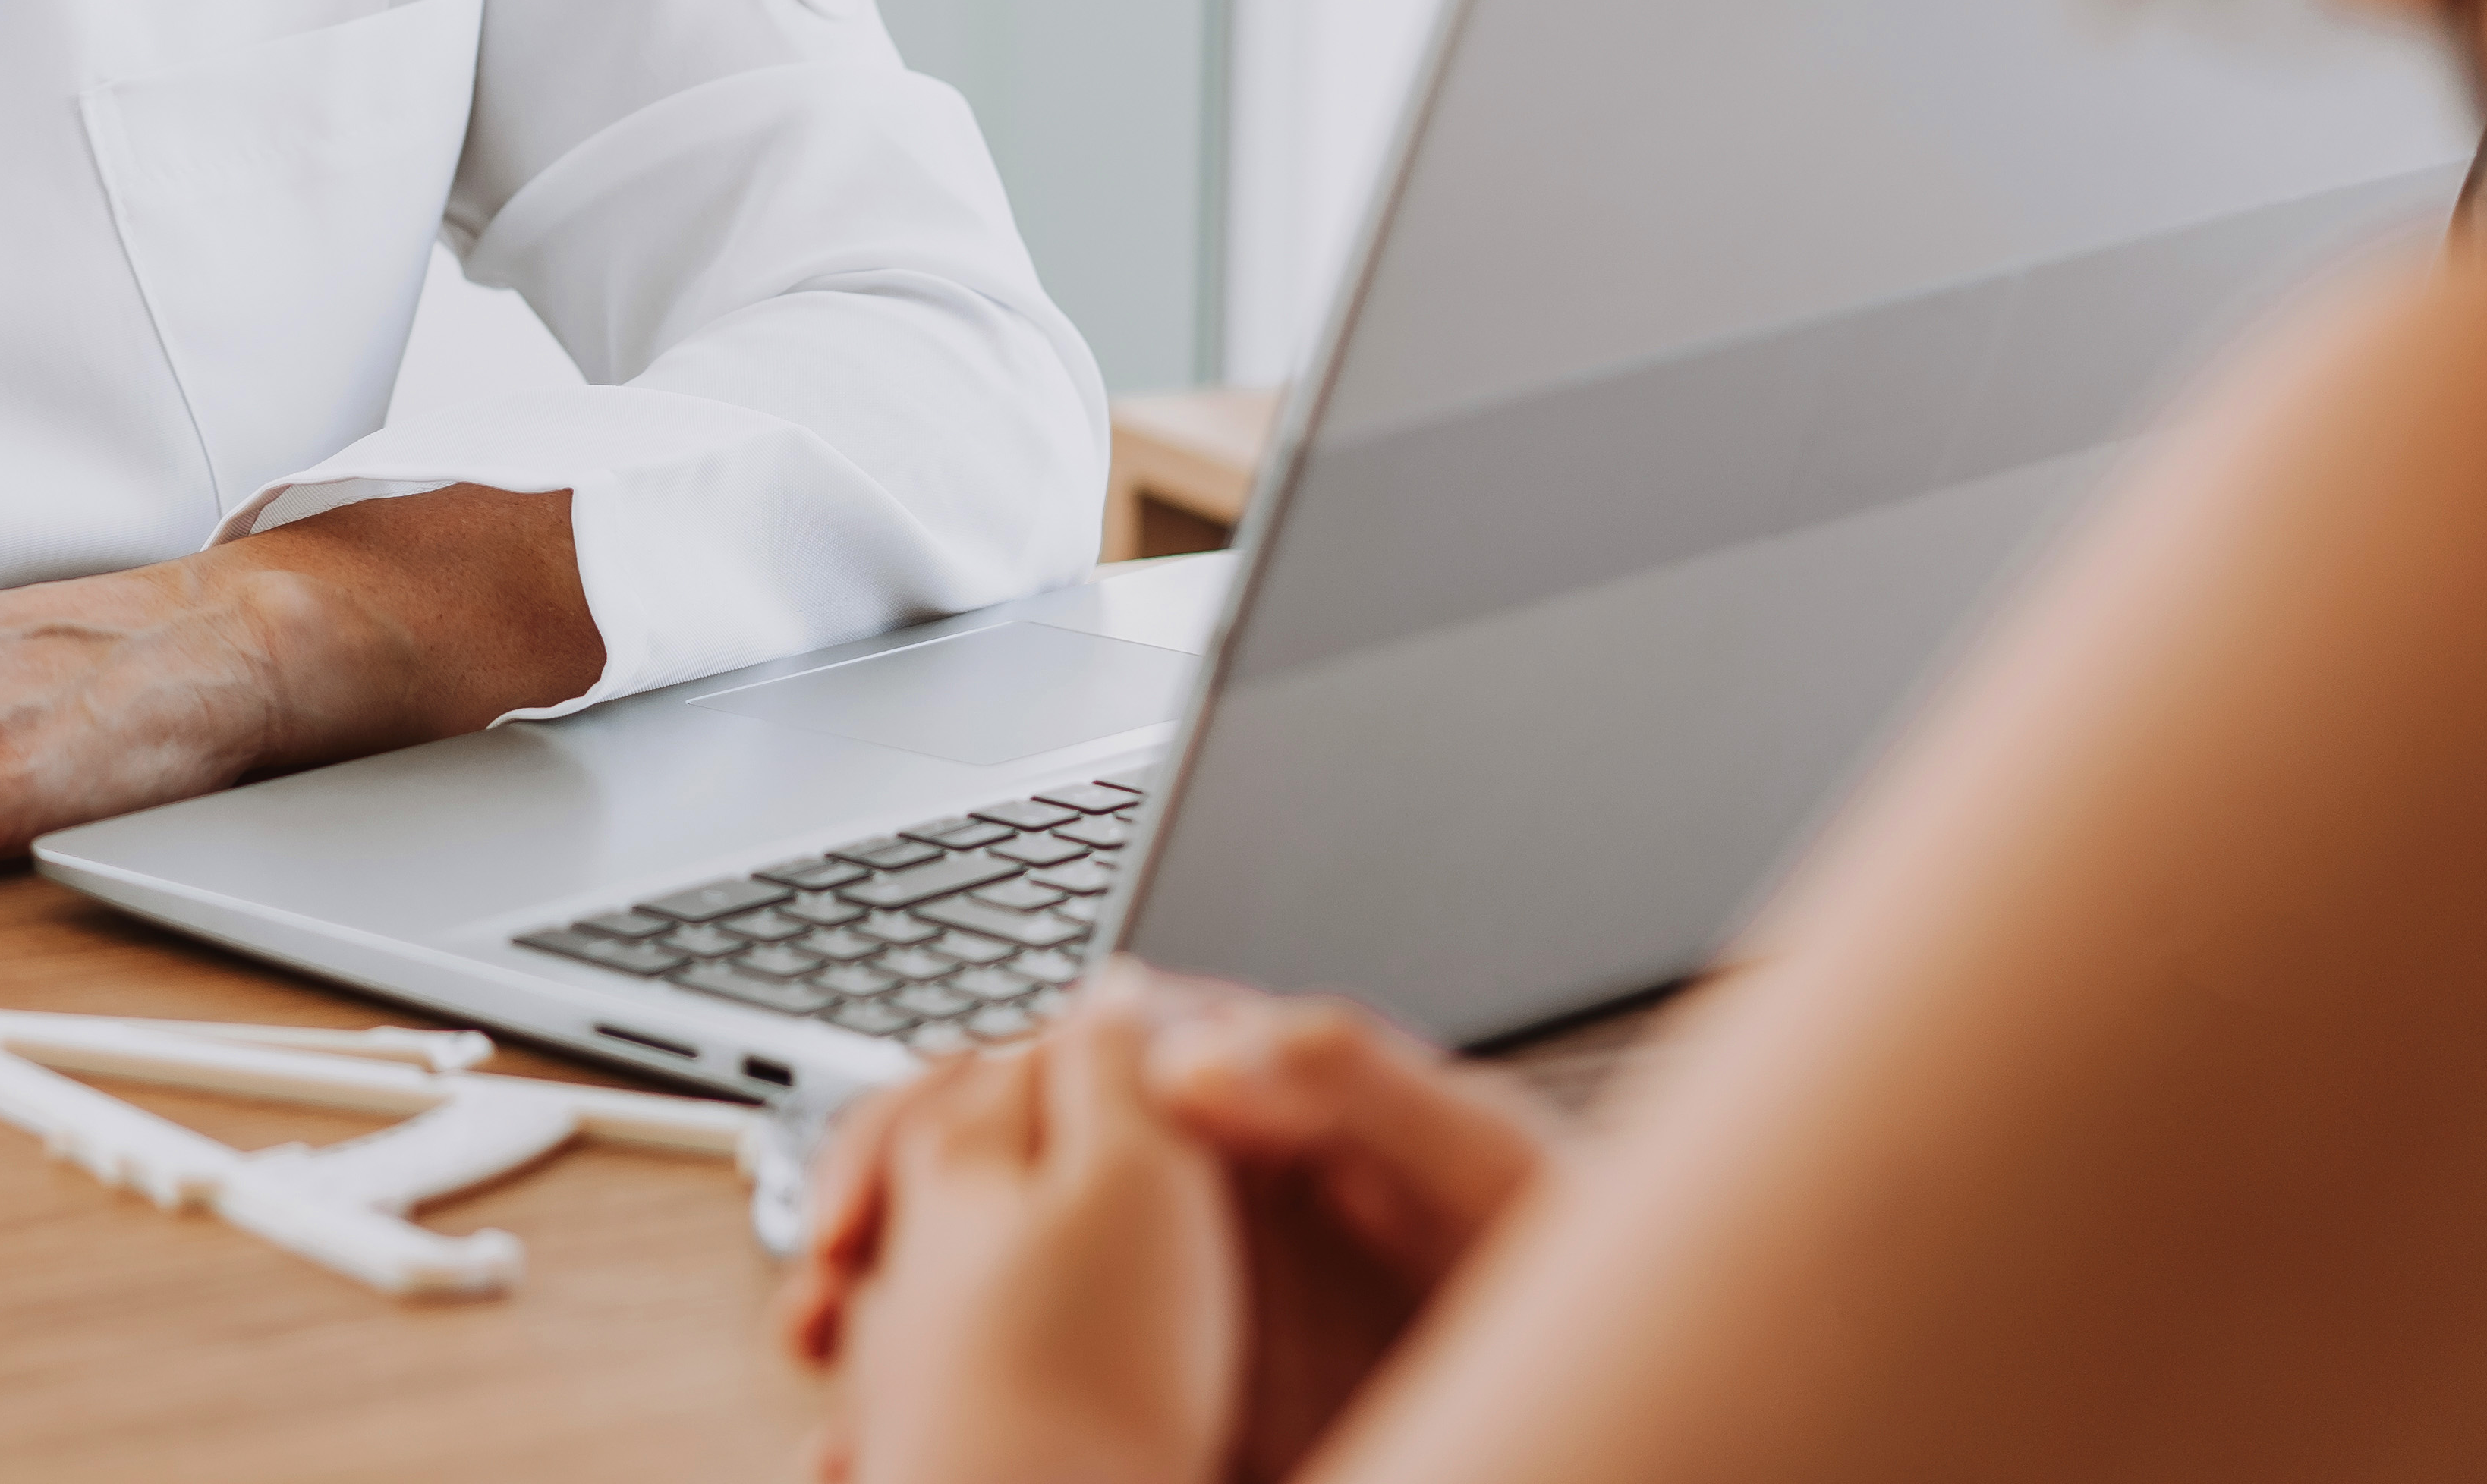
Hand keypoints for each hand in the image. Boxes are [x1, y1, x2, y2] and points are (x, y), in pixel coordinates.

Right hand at [788, 972, 1554, 1483]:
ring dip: (904, 1338)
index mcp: (1269, 1118)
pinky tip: (900, 1465)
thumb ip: (1362, 1088)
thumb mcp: (1500, 1176)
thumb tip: (1185, 1044)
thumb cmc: (1606, 1287)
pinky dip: (961, 1432)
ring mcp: (1200, 1317)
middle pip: (1003, 1179)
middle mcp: (1213, 1208)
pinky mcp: (1194, 1413)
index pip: (1076, 1074)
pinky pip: (1053, 1409)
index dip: (968, 1108)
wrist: (1655, 1424)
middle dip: (893, 1223)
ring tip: (842, 1398)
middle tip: (831, 1290)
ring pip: (1005, 1300)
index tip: (910, 1172)